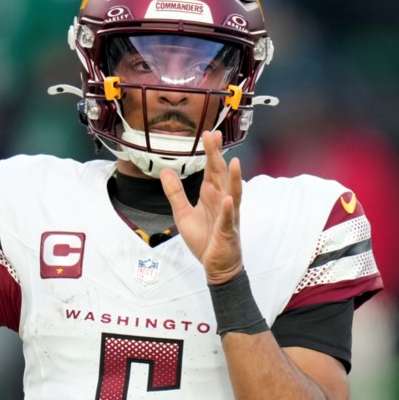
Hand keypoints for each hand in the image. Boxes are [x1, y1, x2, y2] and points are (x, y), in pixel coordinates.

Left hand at [160, 131, 243, 284]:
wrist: (215, 265)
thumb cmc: (204, 239)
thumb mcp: (182, 213)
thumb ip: (175, 192)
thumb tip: (165, 171)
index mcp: (211, 195)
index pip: (211, 169)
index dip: (210, 152)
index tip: (208, 134)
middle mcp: (222, 200)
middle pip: (220, 174)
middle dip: (217, 156)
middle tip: (214, 136)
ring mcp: (228, 215)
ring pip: (232, 193)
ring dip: (233, 178)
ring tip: (233, 161)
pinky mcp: (228, 231)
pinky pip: (229, 219)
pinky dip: (229, 209)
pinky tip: (228, 200)